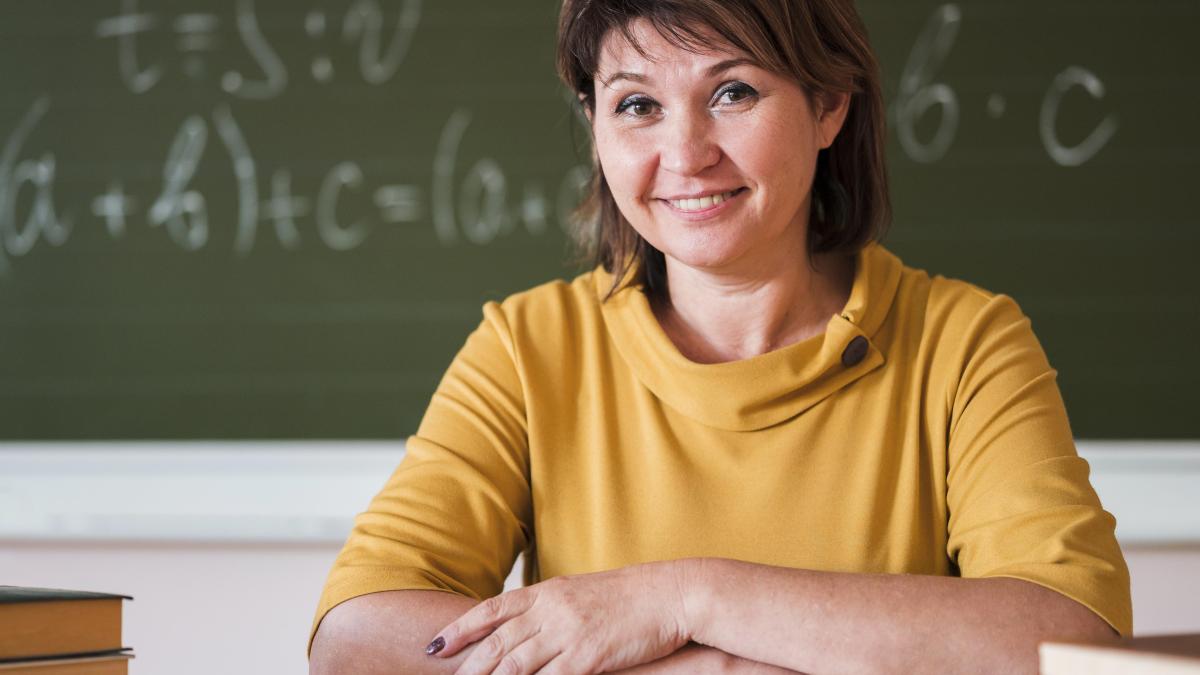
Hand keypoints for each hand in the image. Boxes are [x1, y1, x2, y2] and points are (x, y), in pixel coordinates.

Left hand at [426, 560, 692, 673]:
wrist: (671, 593)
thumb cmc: (634, 596)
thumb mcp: (585, 594)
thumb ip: (555, 608)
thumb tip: (531, 624)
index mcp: (549, 591)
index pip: (493, 610)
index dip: (461, 629)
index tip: (437, 646)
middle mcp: (552, 609)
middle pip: (498, 641)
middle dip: (468, 665)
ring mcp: (568, 633)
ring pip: (515, 664)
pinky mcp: (588, 657)